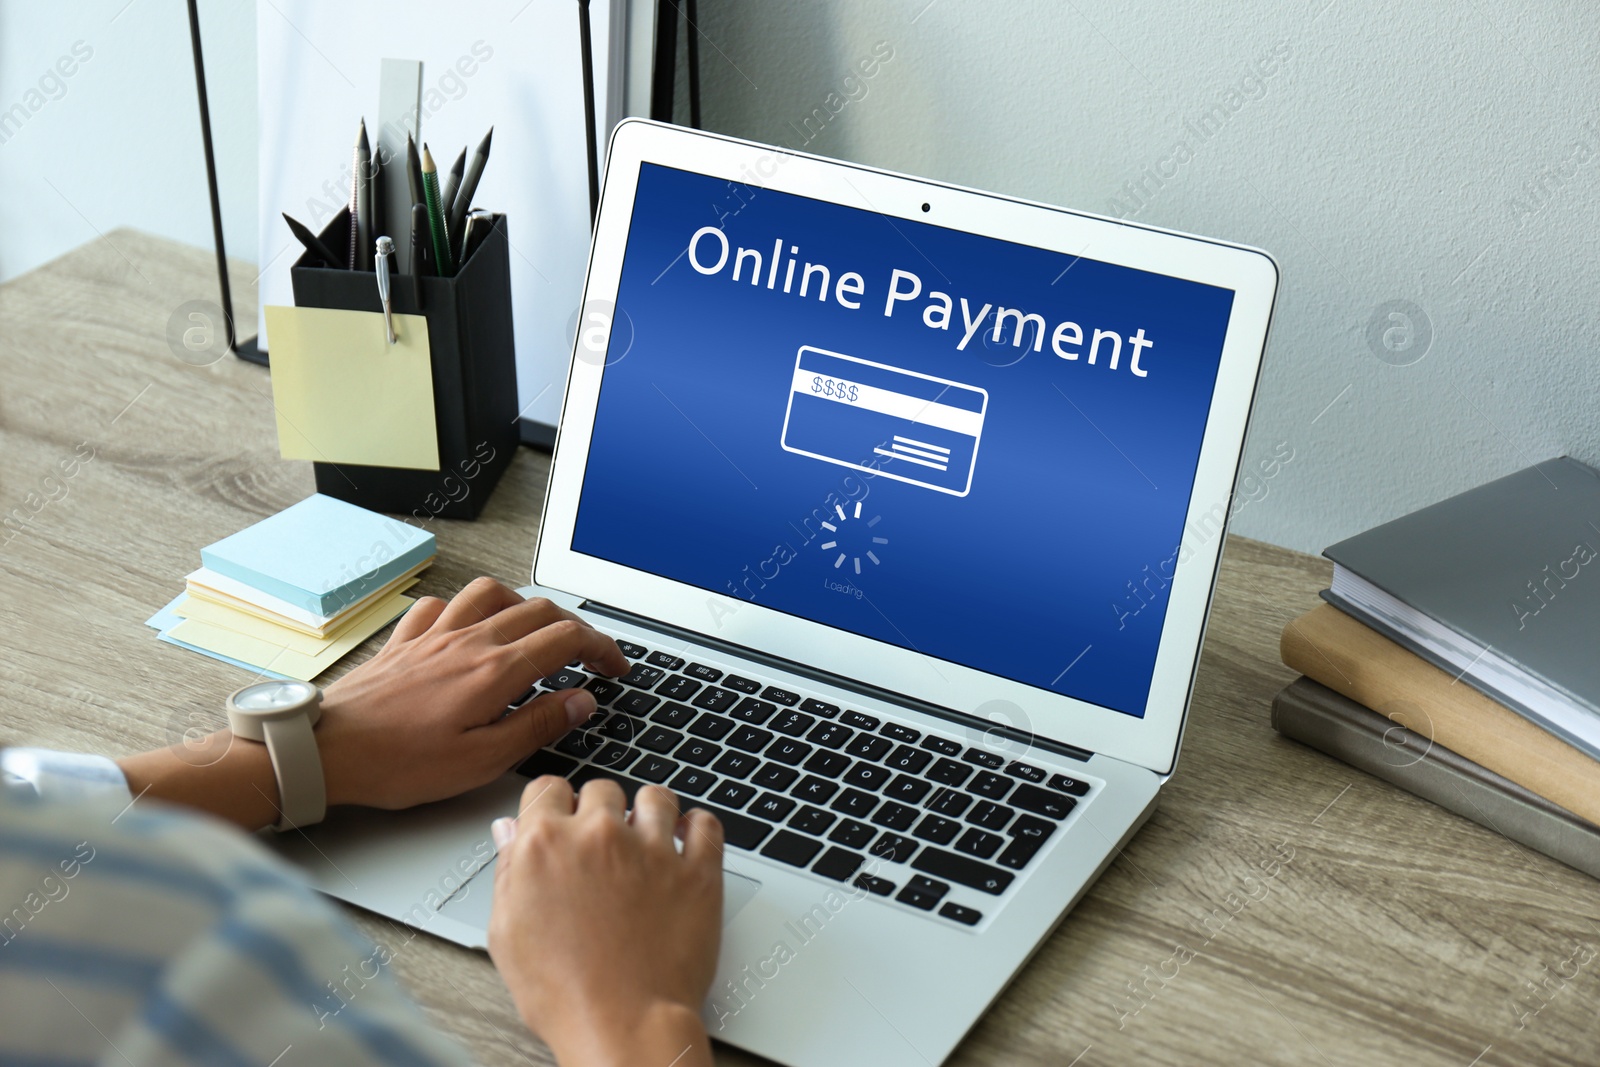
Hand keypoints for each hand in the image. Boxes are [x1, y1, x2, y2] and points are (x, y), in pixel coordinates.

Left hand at [315, 577, 629, 809]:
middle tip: (589, 654)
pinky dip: (464, 609)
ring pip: (492, 593)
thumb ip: (537, 725)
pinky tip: (467, 628)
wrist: (327, 751)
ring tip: (535, 630)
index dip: (601, 649)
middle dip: (575, 627)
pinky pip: (441, 605)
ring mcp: (435, 636)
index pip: (566, 640)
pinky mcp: (405, 642)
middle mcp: (468, 642)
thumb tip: (579, 701)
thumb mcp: (482, 761)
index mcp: (494, 671)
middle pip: (538, 610)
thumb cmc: (397, 763)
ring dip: (524, 605)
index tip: (614, 668)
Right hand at [488, 777, 722, 1066]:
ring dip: (649, 812)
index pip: (547, 788)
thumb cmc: (563, 994)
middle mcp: (599, 836)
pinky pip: (706, 824)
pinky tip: (688, 840)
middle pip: (602, 789)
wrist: (621, 1026)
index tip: (563, 817)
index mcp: (546, 845)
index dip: (554, 804)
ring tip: (648, 837)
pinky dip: (698, 827)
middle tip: (602, 842)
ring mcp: (652, 849)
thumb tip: (509, 833)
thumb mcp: (507, 934)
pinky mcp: (697, 870)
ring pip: (655, 797)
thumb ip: (509, 871)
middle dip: (600, 810)